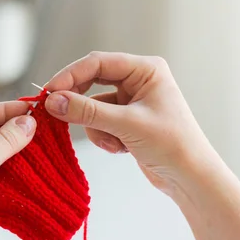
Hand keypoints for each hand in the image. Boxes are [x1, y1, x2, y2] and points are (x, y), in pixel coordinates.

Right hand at [44, 51, 217, 194]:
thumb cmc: (171, 145)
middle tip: (56, 114)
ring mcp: (132, 102)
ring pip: (93, 107)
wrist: (190, 177)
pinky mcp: (127, 122)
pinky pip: (100, 123)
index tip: (49, 92)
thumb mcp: (126, 125)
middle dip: (79, 102)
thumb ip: (87, 111)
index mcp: (146, 70)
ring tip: (113, 142)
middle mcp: (139, 81)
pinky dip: (104, 138)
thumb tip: (53, 102)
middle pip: (92, 82)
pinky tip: (121, 149)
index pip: (98, 62)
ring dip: (96, 127)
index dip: (71, 75)